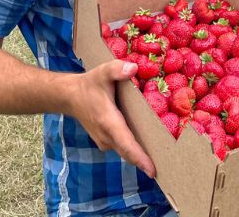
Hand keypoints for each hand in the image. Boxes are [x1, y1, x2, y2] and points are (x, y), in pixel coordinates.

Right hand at [67, 60, 155, 177]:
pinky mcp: (106, 140)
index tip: (152, 170)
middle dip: (146, 161)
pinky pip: (123, 147)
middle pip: (129, 153)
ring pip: (126, 151)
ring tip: (164, 159)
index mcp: (109, 122)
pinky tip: (150, 147)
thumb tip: (133, 67)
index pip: (127, 144)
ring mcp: (105, 141)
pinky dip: (135, 150)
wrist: (69, 96)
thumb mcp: (102, 72)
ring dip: (141, 156)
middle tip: (169, 168)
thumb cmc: (89, 84)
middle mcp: (107, 136)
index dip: (140, 158)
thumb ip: (117, 69)